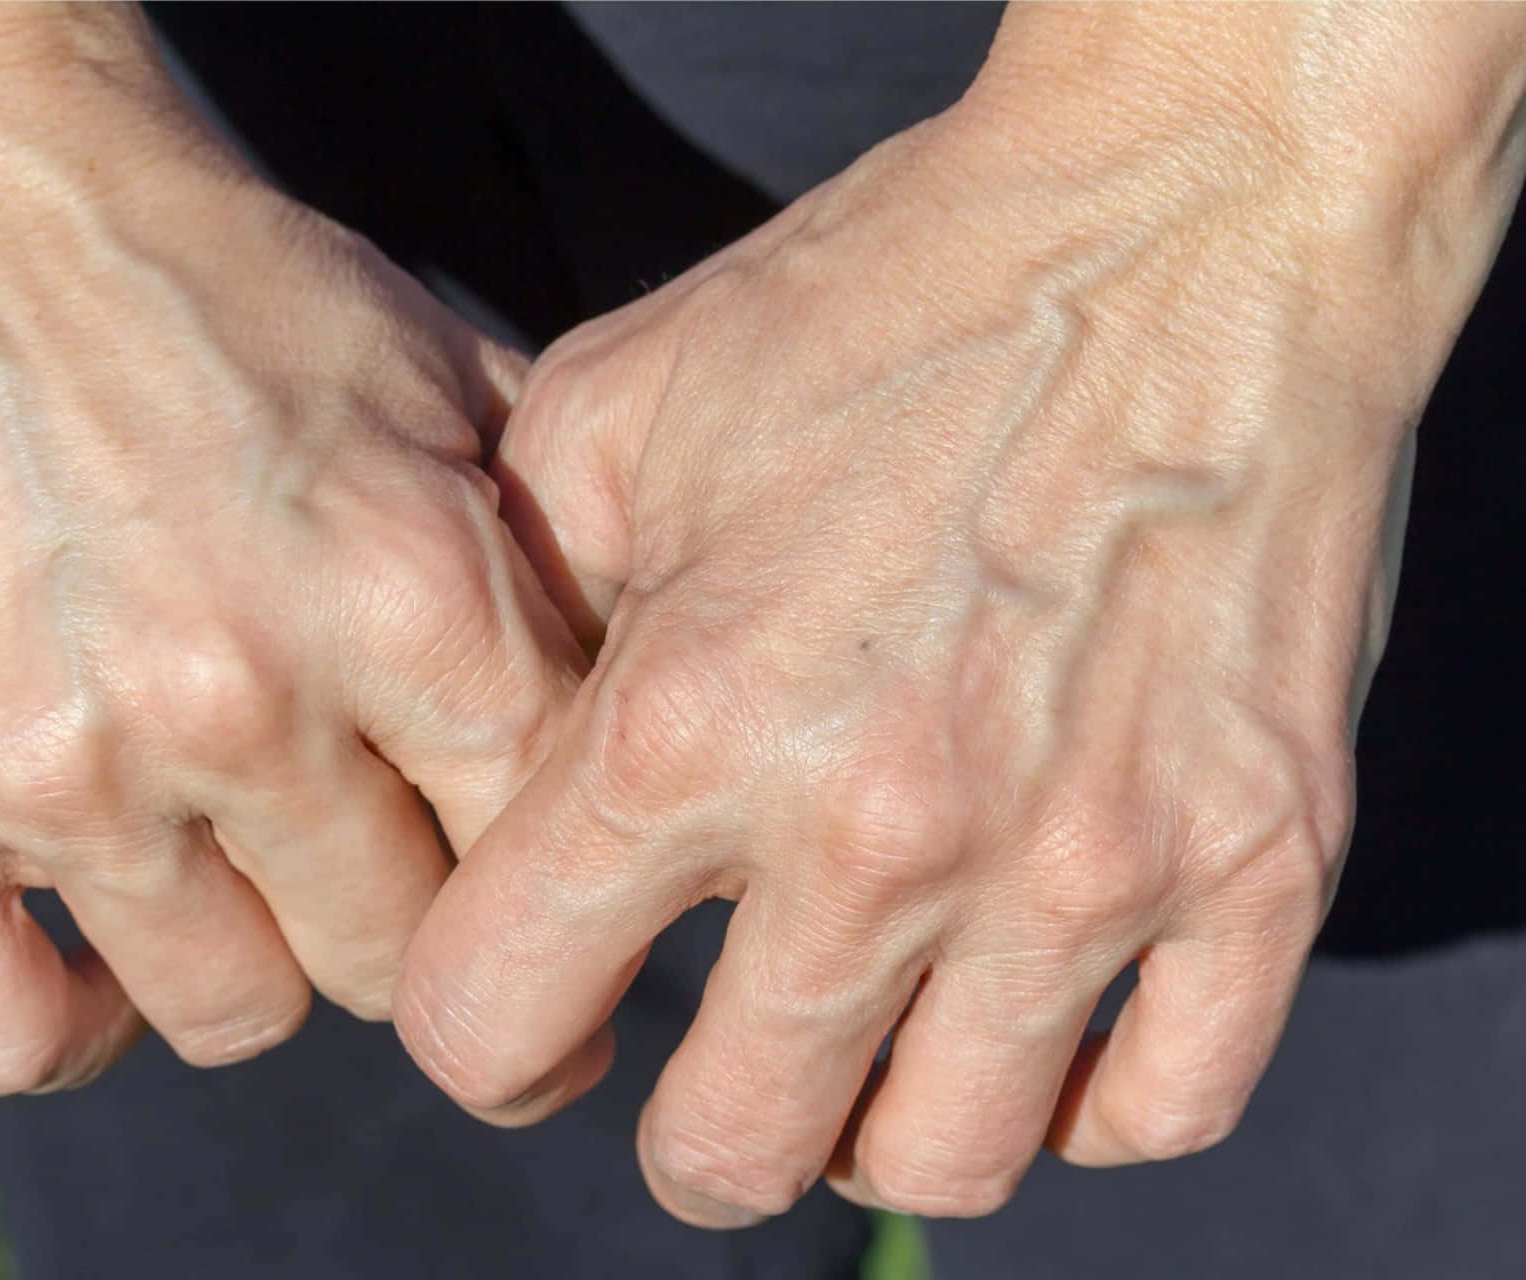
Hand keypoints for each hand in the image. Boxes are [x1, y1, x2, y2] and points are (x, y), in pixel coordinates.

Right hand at [0, 7, 581, 1091]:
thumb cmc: (210, 286)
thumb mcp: (434, 374)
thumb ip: (554, 555)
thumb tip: (661, 716)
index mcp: (409, 588)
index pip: (550, 850)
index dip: (568, 896)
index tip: (563, 936)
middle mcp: (239, 692)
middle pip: (402, 962)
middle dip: (409, 925)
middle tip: (384, 868)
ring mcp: (54, 756)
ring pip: (232, 1013)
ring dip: (251, 956)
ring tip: (233, 859)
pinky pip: (5, 1036)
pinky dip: (67, 1024)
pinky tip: (96, 952)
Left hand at [396, 6, 1525, 1223]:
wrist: (1186, 220)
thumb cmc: (888, 302)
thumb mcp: (620, 412)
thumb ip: (515, 609)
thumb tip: (474, 757)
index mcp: (685, 718)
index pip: (496, 1018)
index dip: (489, 1034)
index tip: (541, 1003)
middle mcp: (880, 822)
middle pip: (725, 1152)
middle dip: (685, 1131)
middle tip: (705, 1061)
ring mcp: (1086, 857)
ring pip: (943, 1159)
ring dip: (875, 1129)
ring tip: (869, 1047)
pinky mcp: (1260, 858)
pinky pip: (1160, 1105)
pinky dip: (1078, 1103)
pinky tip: (1034, 1019)